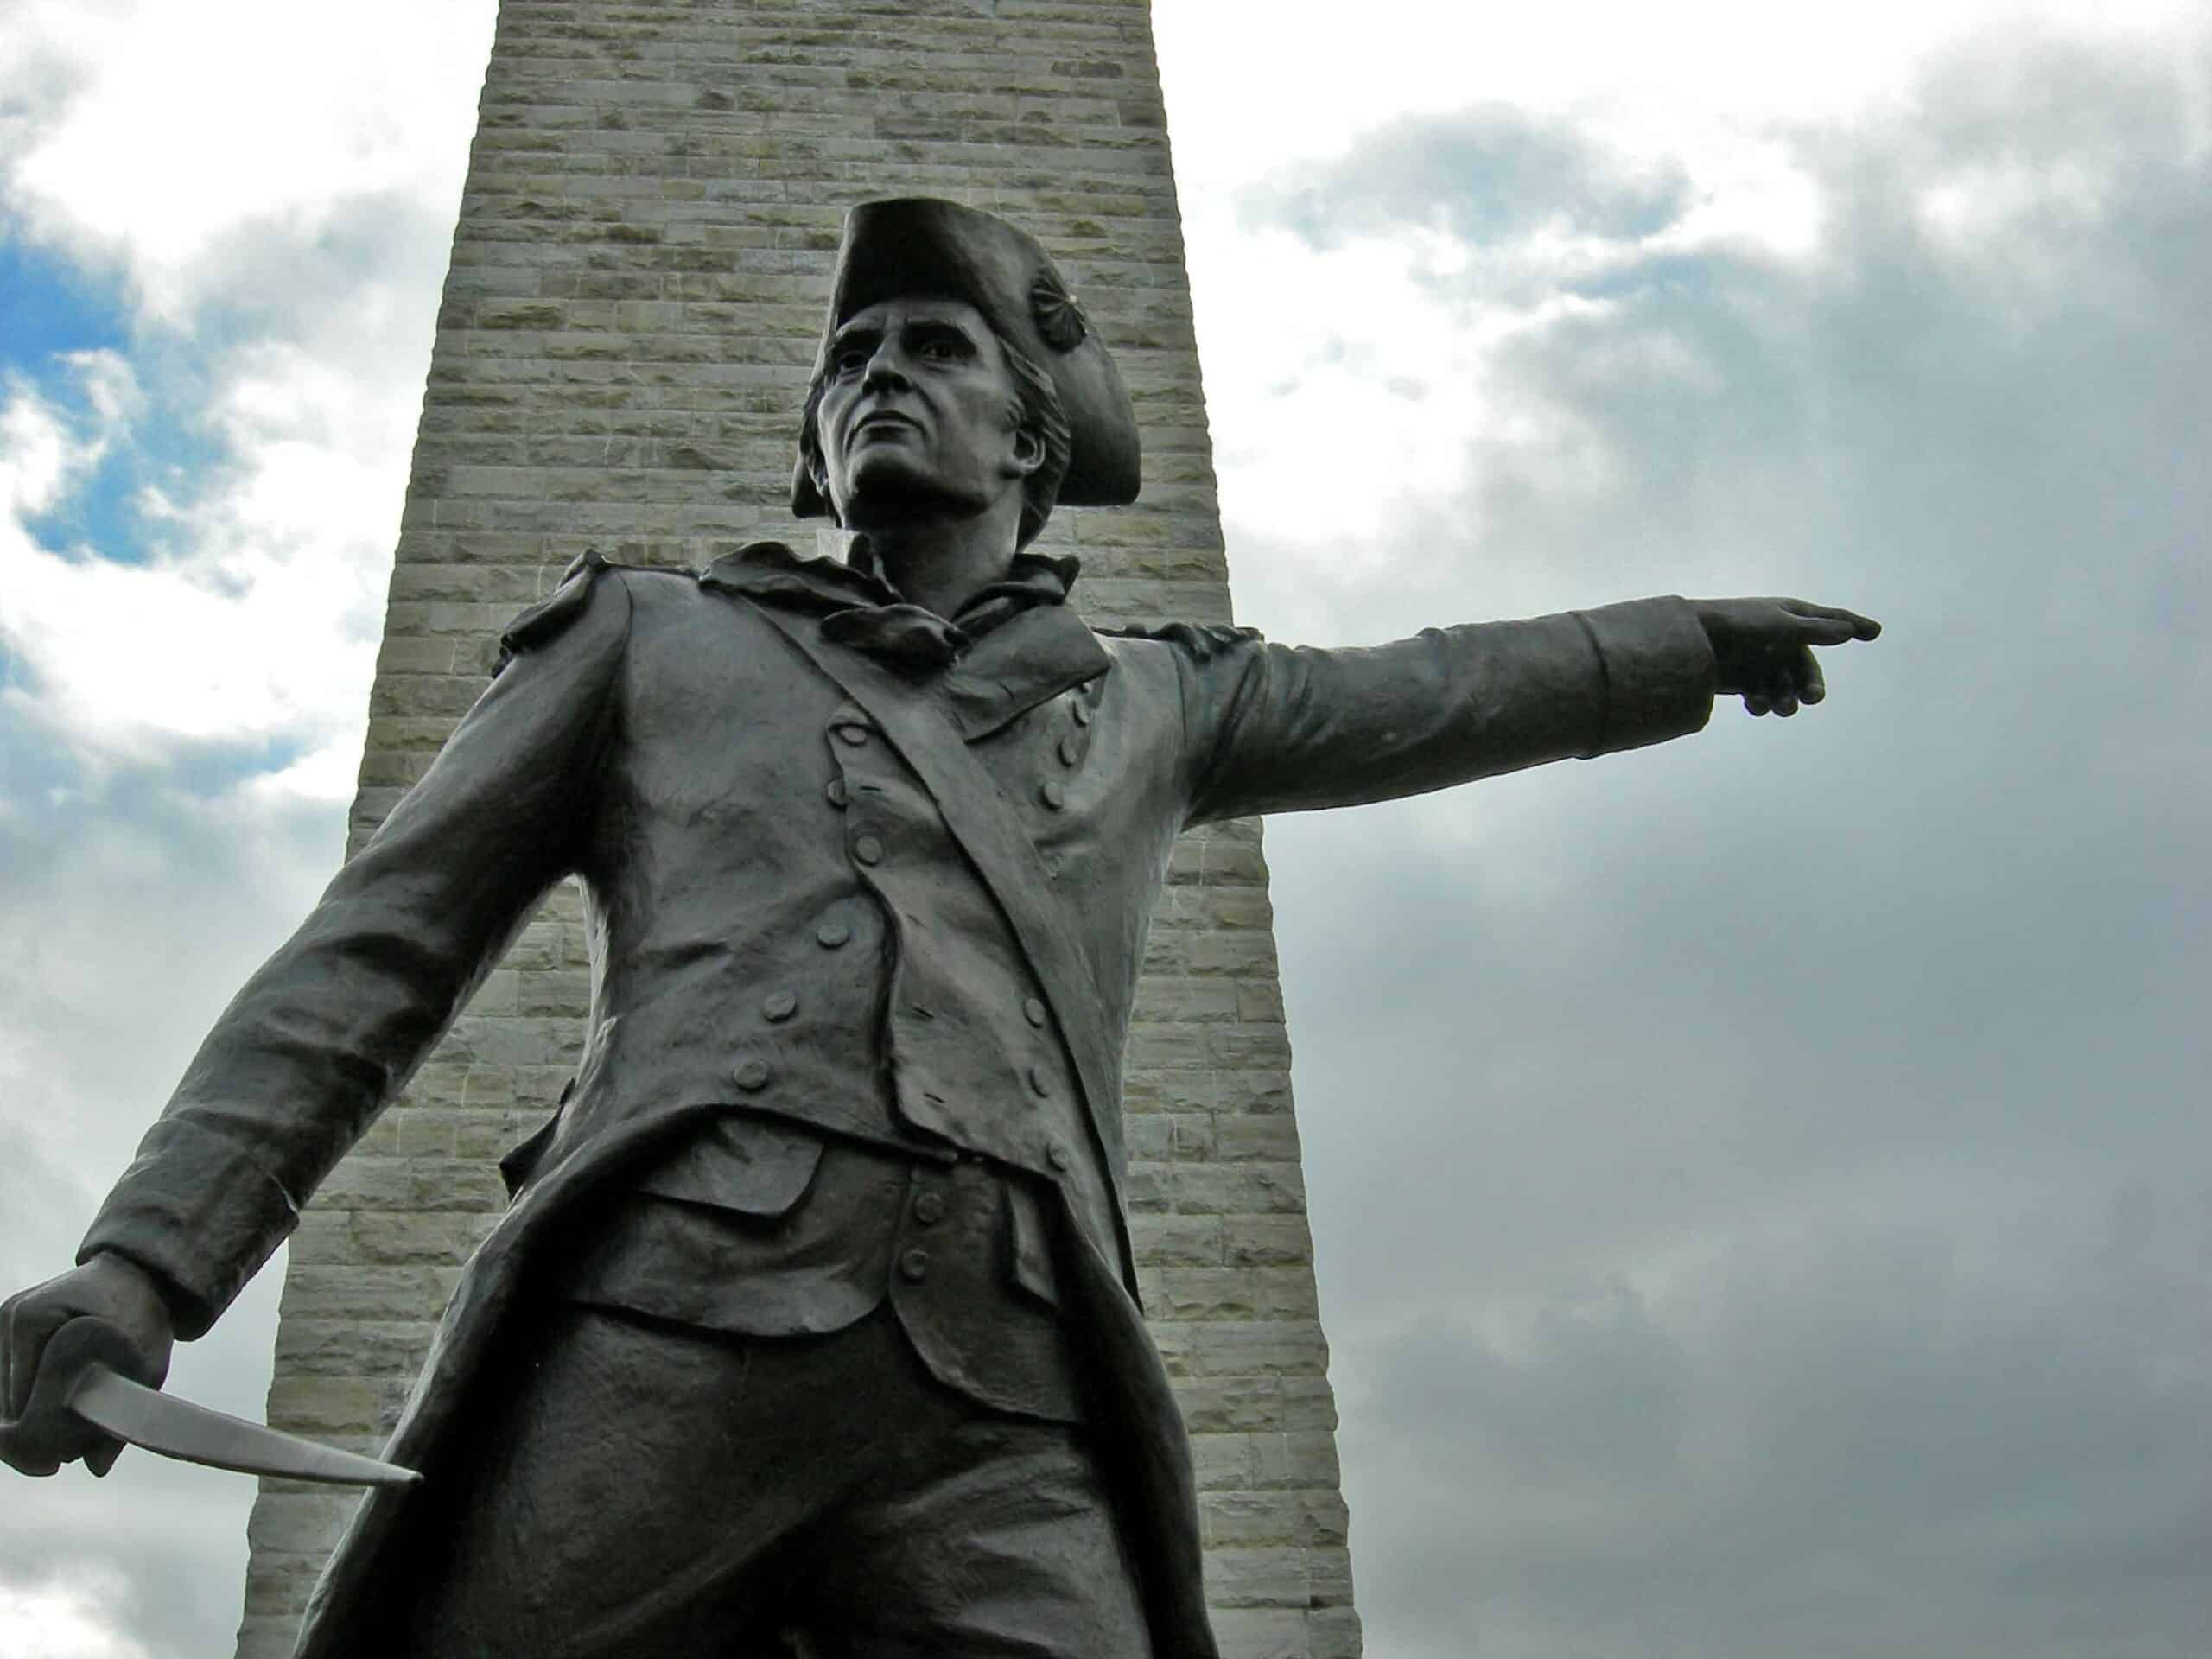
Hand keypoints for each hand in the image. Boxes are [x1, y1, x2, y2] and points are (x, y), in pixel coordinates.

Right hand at [0, 1254, 175, 1476]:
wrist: (136, 1275)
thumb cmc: (142, 1319)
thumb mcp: (146, 1364)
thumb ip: (122, 1412)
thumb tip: (96, 1468)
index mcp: (37, 1320)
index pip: (21, 1402)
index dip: (40, 1438)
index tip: (61, 1459)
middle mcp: (10, 1318)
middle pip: (5, 1405)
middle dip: (30, 1434)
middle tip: (60, 1458)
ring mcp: (2, 1323)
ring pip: (0, 1400)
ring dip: (22, 1422)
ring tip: (57, 1442)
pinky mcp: (3, 1332)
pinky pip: (3, 1386)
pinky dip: (19, 1406)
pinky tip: (42, 1420)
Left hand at [1692, 597, 1881, 716]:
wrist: (1690, 641)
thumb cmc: (1737, 625)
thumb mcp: (1780, 626)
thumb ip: (1814, 631)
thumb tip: (1848, 631)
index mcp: (1791, 618)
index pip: (1829, 621)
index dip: (1852, 625)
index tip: (1875, 631)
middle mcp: (1780, 640)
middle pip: (1806, 669)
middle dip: (1811, 685)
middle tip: (1812, 698)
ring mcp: (1761, 661)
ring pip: (1785, 687)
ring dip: (1786, 699)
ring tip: (1782, 708)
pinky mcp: (1742, 680)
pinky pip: (1762, 697)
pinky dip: (1761, 703)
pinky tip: (1754, 704)